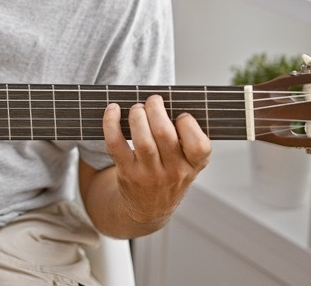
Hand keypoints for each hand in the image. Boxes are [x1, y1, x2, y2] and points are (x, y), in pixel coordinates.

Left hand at [102, 95, 210, 226]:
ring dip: (137, 116)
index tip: (181, 115)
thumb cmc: (170, 175)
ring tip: (137, 108)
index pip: (199, 146)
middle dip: (156, 109)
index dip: (189, 125)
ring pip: (142, 140)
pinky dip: (111, 123)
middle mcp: (173, 173)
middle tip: (153, 101)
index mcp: (194, 166)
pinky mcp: (127, 173)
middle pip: (164, 134)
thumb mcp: (188, 164)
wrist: (148, 208)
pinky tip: (113, 110)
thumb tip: (169, 103)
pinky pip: (116, 144)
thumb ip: (187, 140)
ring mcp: (149, 175)